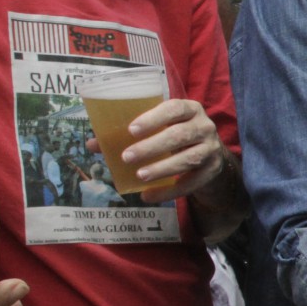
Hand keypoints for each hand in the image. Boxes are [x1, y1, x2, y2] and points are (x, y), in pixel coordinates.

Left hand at [111, 99, 230, 204]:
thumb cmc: (176, 137)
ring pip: (188, 158)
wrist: (210, 156)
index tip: (131, 131)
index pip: (174, 109)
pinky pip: (192, 182)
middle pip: (179, 135)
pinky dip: (169, 191)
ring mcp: (211, 149)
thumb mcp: (159, 129)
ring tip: (140, 176)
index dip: (153, 118)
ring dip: (162, 168)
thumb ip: (130, 134)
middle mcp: (204, 126)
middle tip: (127, 157)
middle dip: (152, 147)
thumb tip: (94, 144)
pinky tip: (149, 196)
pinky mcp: (213, 170)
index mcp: (189, 109)